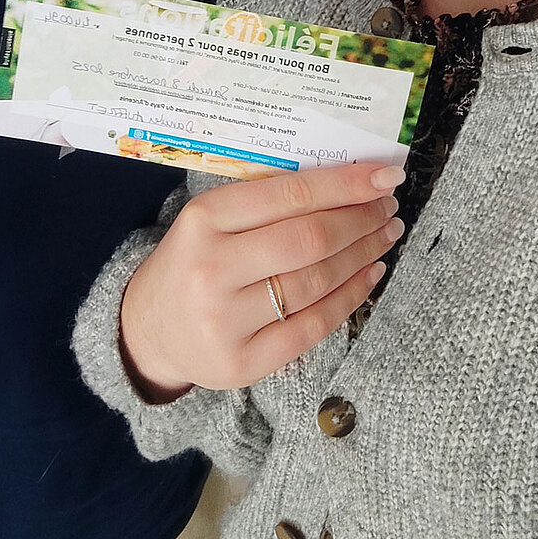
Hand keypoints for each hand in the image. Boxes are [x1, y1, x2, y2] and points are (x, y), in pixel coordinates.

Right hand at [119, 161, 404, 399]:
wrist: (148, 328)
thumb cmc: (193, 260)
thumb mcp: (212, 218)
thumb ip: (267, 201)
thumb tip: (347, 181)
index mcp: (204, 218)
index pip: (291, 195)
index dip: (346, 185)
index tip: (385, 176)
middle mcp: (212, 268)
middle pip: (309, 239)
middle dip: (361, 220)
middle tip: (389, 207)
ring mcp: (225, 320)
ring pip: (316, 281)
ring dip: (362, 254)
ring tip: (385, 235)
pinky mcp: (242, 363)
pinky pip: (312, 326)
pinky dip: (350, 297)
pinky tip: (370, 274)